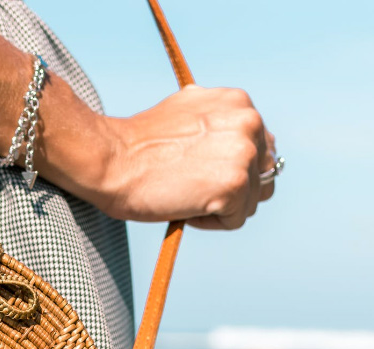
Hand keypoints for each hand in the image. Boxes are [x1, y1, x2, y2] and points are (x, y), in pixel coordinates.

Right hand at [95, 85, 275, 229]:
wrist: (111, 159)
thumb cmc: (136, 145)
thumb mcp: (185, 114)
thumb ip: (217, 123)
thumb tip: (233, 140)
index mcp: (239, 103)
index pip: (259, 147)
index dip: (228, 167)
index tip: (198, 171)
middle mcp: (249, 123)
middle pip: (262, 175)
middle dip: (231, 189)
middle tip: (191, 187)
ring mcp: (245, 155)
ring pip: (251, 200)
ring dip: (221, 207)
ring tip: (185, 195)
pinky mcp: (235, 185)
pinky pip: (234, 220)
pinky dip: (208, 222)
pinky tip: (183, 206)